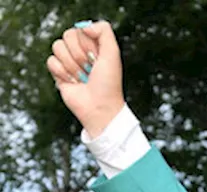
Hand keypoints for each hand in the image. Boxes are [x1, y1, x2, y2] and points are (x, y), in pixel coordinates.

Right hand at [46, 21, 124, 138]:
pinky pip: (51, 61)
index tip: (98, 59)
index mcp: (94, 45)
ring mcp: (68, 61)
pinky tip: (73, 82)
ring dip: (72, 65)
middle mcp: (80, 51)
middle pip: (67, 35)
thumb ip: (104, 31)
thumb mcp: (113, 54)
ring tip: (83, 78)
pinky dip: (63, 73)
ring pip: (57, 47)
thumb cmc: (109, 84)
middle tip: (90, 69)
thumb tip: (84, 26)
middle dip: (80, 54)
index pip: (80, 29)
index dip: (88, 44)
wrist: (99, 108)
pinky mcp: (58, 72)